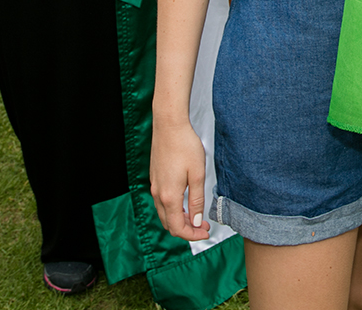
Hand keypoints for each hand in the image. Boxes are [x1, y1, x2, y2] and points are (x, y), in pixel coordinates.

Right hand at [151, 119, 209, 240]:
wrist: (169, 126)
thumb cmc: (185, 146)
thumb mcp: (197, 174)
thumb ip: (197, 200)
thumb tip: (196, 221)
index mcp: (169, 196)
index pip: (177, 227)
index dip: (192, 235)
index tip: (206, 232)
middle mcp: (158, 194)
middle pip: (169, 224)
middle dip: (187, 229)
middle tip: (204, 226)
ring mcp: (155, 186)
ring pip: (165, 214)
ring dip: (180, 219)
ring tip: (197, 216)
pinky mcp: (155, 178)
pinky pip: (162, 202)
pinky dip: (174, 209)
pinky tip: (186, 202)